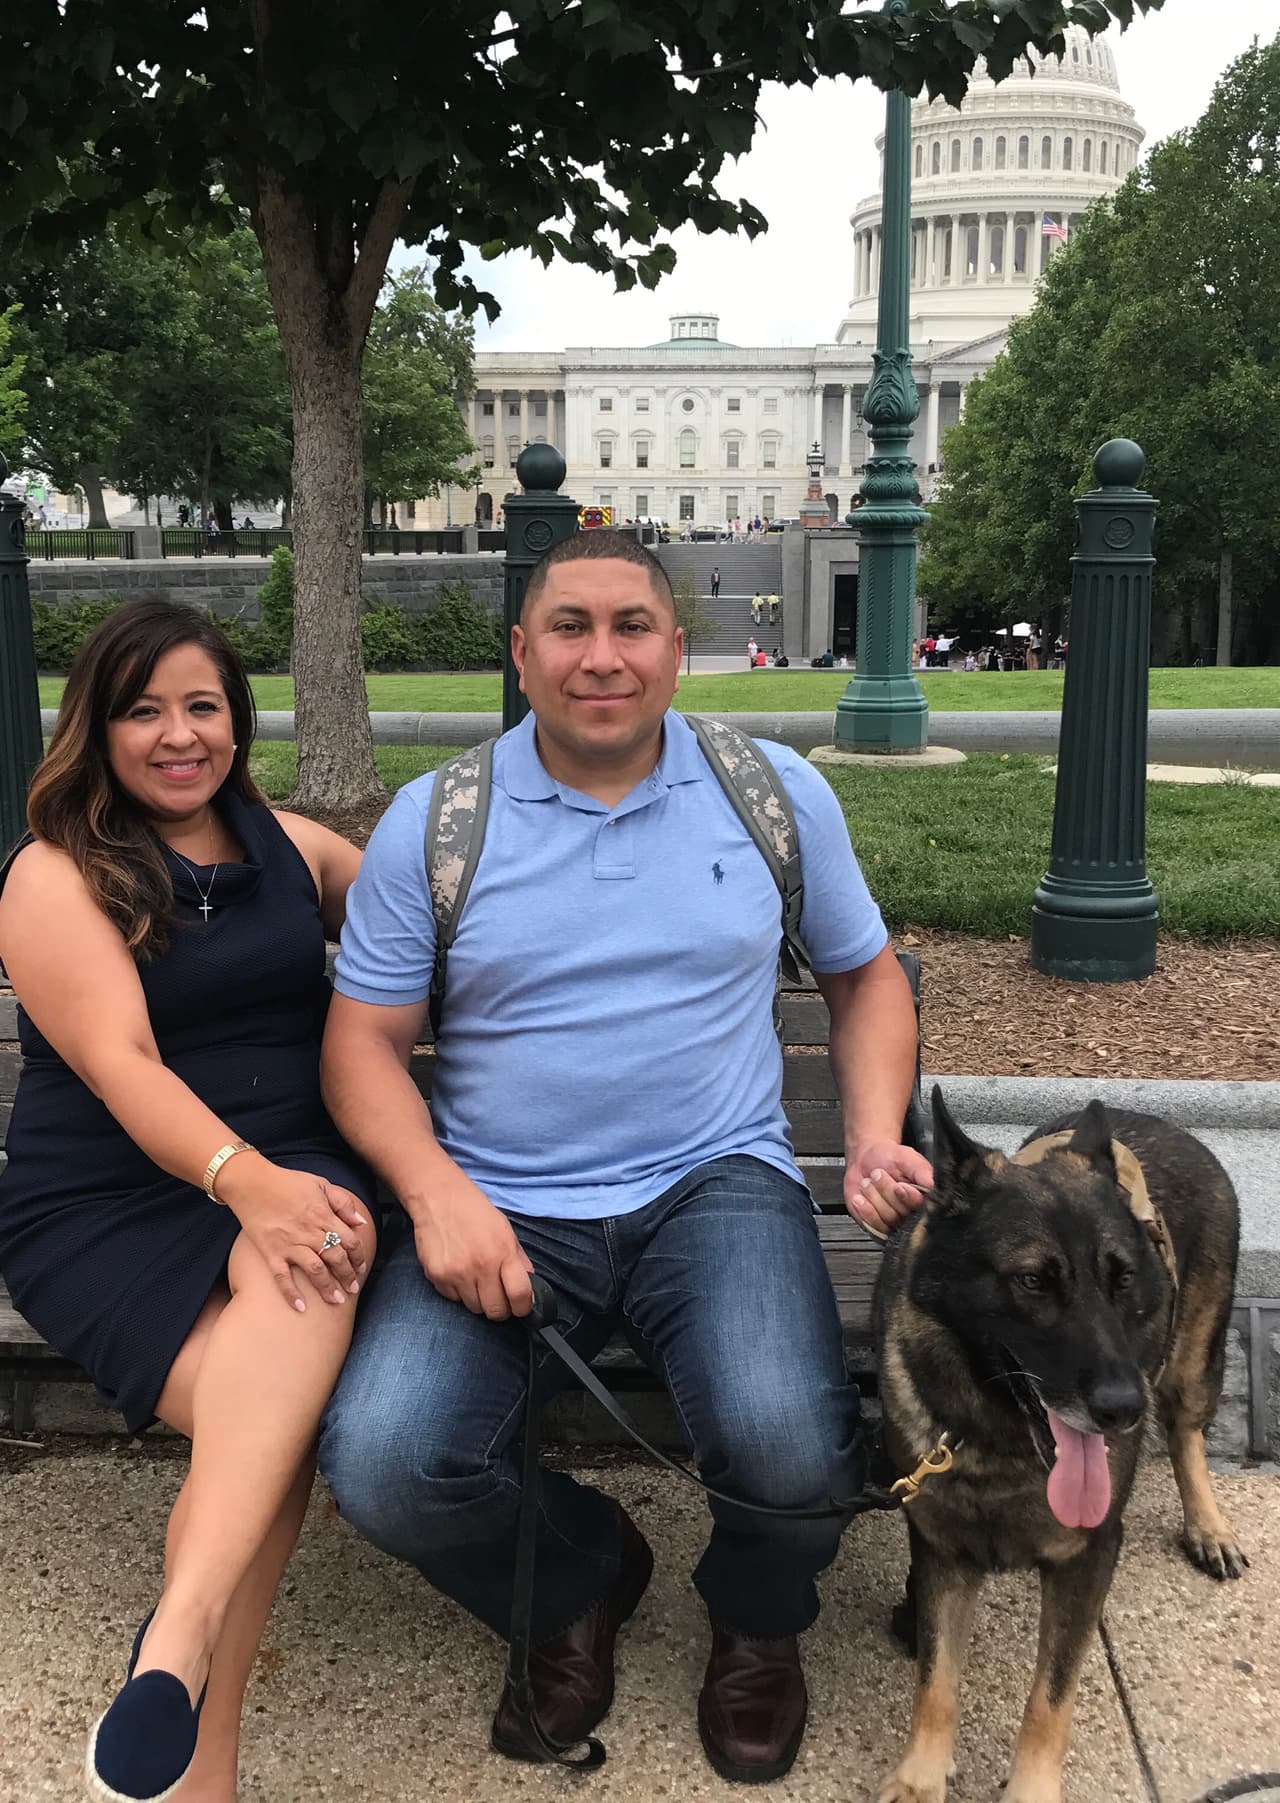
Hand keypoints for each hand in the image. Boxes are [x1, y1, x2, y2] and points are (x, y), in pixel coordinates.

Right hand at [218, 1155, 369, 1310]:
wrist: (252, 1183)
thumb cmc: (287, 1182)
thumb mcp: (321, 1184)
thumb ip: (342, 1203)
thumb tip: (360, 1222)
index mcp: (323, 1216)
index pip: (349, 1241)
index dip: (358, 1257)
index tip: (361, 1268)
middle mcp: (309, 1232)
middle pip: (336, 1258)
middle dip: (347, 1276)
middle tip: (353, 1289)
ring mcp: (289, 1244)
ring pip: (315, 1270)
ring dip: (327, 1287)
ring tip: (336, 1300)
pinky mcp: (271, 1252)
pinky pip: (282, 1277)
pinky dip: (290, 1293)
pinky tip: (300, 1307)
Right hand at [412, 1178, 533, 1320]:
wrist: (439, 1198)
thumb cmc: (474, 1212)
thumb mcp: (505, 1231)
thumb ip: (518, 1260)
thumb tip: (529, 1288)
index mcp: (502, 1253)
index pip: (519, 1295)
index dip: (523, 1307)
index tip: (522, 1307)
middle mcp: (479, 1266)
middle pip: (496, 1311)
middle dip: (501, 1308)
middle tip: (499, 1297)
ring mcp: (456, 1274)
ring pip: (474, 1308)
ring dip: (479, 1299)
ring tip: (476, 1278)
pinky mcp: (437, 1277)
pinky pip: (453, 1299)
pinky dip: (458, 1292)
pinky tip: (458, 1272)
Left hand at [846, 1140, 933, 1237]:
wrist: (865, 1159)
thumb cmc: (889, 1158)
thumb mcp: (908, 1157)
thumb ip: (922, 1171)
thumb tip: (933, 1185)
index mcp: (924, 1198)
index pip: (921, 1207)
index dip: (908, 1197)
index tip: (899, 1185)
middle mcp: (911, 1213)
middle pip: (901, 1214)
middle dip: (886, 1191)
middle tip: (878, 1174)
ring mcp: (895, 1222)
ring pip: (887, 1220)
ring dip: (873, 1197)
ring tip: (868, 1182)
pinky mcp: (878, 1227)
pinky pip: (873, 1226)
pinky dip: (864, 1210)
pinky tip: (860, 1198)